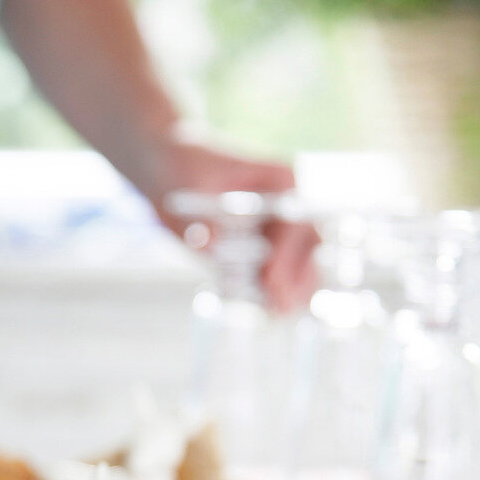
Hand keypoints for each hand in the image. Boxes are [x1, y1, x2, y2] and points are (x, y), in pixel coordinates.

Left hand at [148, 134, 319, 310]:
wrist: (172, 170)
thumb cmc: (185, 167)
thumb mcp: (190, 187)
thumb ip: (203, 218)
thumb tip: (211, 246)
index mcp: (279, 181)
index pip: (294, 220)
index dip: (286, 253)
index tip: (269, 280)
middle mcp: (287, 204)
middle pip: (307, 245)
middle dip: (296, 277)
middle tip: (279, 306)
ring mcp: (279, 228)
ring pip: (301, 262)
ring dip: (293, 289)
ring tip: (279, 312)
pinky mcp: (265, 248)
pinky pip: (280, 273)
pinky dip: (276, 291)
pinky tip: (269, 309)